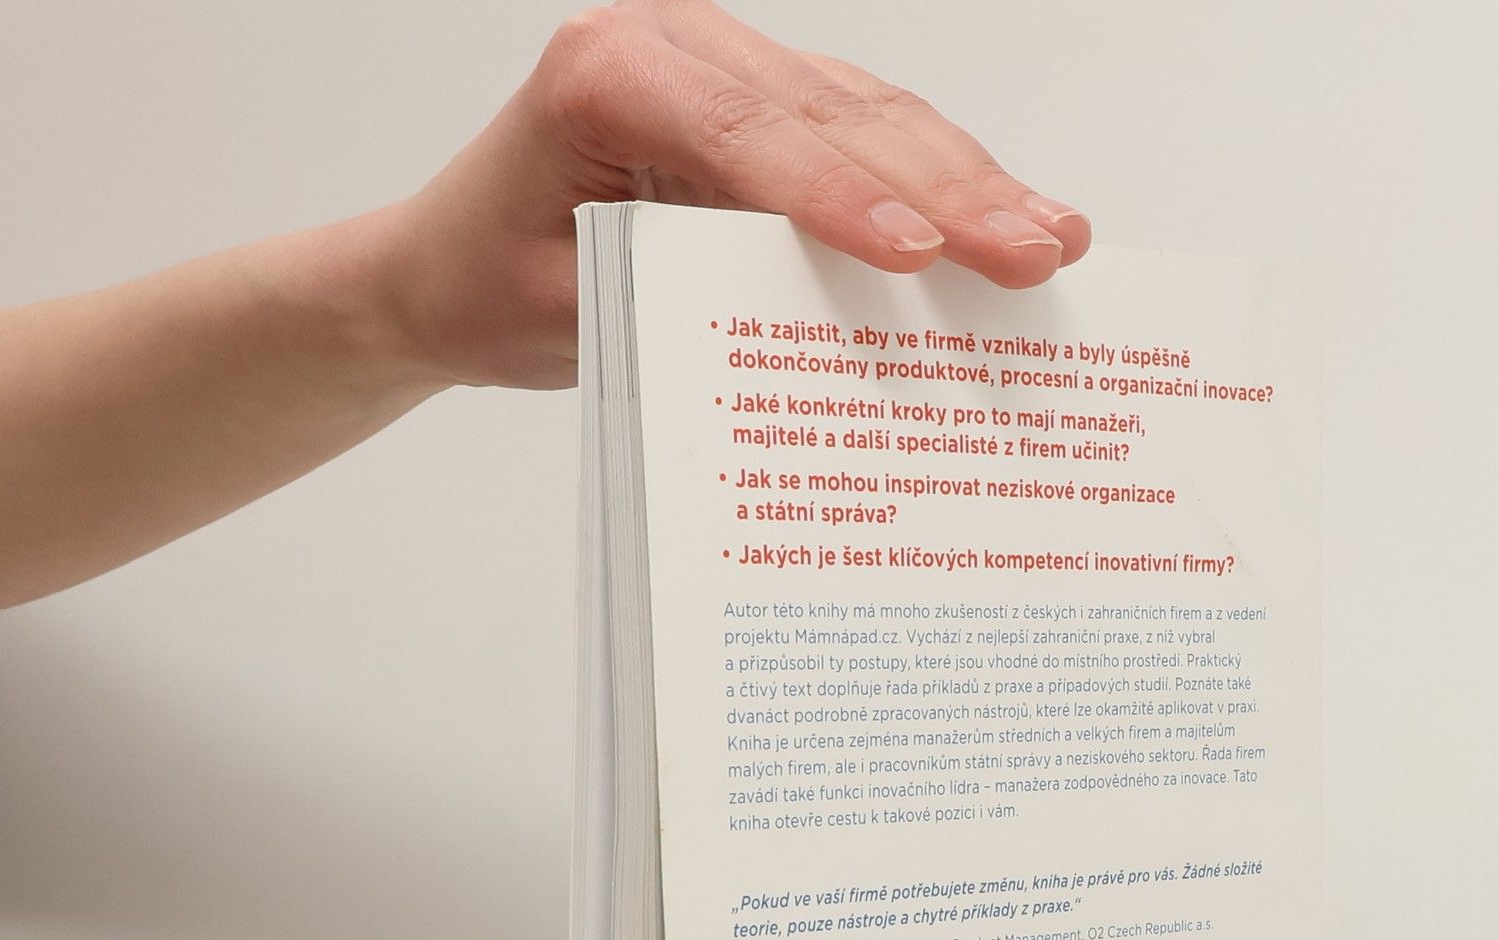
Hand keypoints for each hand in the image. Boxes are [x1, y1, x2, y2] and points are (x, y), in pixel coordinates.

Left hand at [367, 0, 1092, 390]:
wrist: (447, 268)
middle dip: (945, 190)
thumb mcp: (578, 311)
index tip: (920, 257)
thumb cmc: (495, 287)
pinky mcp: (765, 103)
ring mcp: (728, 63)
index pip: (748, 133)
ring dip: (969, 181)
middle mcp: (675, 43)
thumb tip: (826, 336)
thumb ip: (690, 301)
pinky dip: (941, 180)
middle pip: (835, 113)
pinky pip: (867, 132)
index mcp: (607, 73)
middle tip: (1033, 253)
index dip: (843, 196)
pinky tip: (1012, 215)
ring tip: (1052, 240)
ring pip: (872, 112)